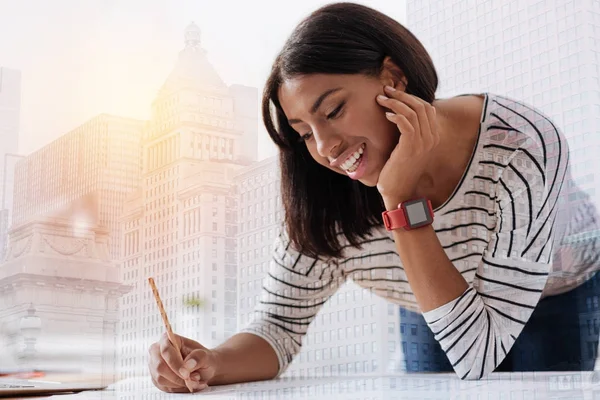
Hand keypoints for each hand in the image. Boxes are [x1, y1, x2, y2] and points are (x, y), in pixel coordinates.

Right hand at [148, 333, 218, 392]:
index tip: (186, 374)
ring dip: (179, 383)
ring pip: (161, 379)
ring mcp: (154, 365)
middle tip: (194, 378)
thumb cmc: (202, 358)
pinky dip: (178, 388)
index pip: (166, 351)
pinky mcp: (156, 378)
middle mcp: (157, 351)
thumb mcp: (206, 356)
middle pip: (159, 367)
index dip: (175, 364)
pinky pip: (163, 387)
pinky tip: (188, 384)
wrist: (203, 368)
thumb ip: (198, 357)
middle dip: (177, 376)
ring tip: (194, 380)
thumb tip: (187, 366)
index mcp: (168, 339)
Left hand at [375, 84, 439, 208]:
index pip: (426, 107)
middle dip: (402, 95)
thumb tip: (400, 113)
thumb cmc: (398, 168)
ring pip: (413, 112)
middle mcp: (432, 138)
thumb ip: (409, 131)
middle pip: (421, 106)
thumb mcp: (406, 146)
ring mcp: (423, 143)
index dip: (410, 97)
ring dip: (395, 103)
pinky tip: (386, 116)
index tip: (394, 93)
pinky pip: (406, 123)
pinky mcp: (411, 148)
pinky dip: (396, 115)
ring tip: (381, 100)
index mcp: (433, 136)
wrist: (397, 190)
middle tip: (385, 90)